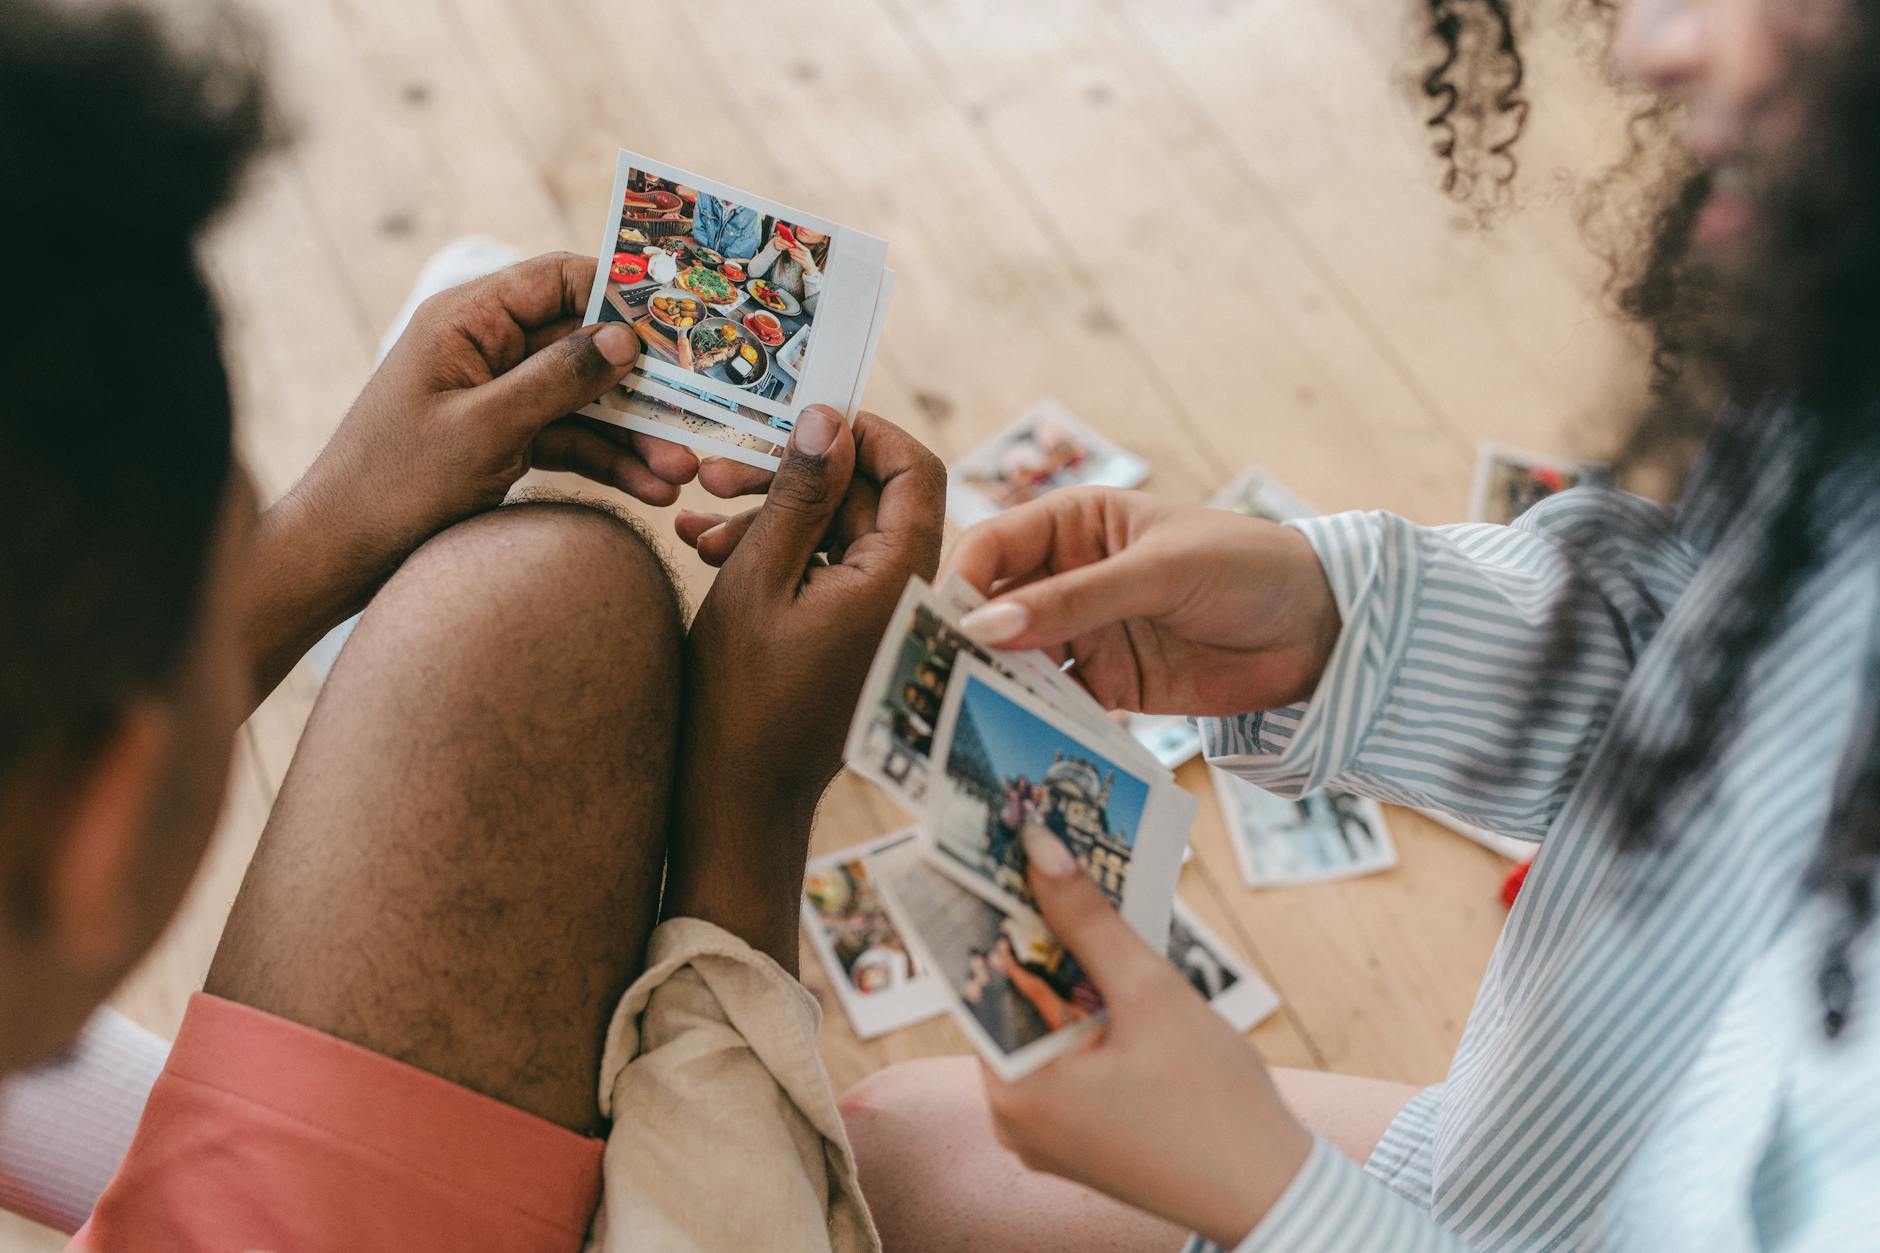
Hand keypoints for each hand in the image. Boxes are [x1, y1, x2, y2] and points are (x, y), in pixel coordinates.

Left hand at [286, 252, 703, 585]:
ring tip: (682, 475)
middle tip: (698, 414)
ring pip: (586, 402)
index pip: (560, 279)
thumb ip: (557, 378)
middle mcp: (486, 348)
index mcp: (467, 320)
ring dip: (635, 437)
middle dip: (642, 385)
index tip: (680, 323)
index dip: (622, 295)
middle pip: (584, 347)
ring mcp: (498, 397)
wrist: (341, 556)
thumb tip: (625, 337)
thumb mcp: (485, 428)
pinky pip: (572, 442)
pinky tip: (651, 491)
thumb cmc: (395, 484)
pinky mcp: (505, 442)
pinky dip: (609, 465)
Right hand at [661, 406, 945, 965]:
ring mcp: (884, 617)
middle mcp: (907, 594)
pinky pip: (828, 569)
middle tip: (715, 471)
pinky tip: (708, 550)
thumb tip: (828, 417)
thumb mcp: (758, 578)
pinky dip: (778, 555)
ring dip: (772, 516)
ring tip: (695, 524)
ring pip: (839, 531)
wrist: (738, 797)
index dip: (860, 432)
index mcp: (901, 579)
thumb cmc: (739, 697)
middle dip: (793, 476)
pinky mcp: (858, 633)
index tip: (794, 422)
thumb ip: (799, 493)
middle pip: (869, 496)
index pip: (915, 468)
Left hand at [786, 244, 818, 273]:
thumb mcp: (806, 253)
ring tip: (789, 252)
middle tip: (788, 248)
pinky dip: (793, 257)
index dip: (796, 242)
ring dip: (792, 252)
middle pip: (797, 249)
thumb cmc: (807, 260)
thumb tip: (795, 245)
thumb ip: (801, 249)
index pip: (800, 245)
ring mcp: (804, 258)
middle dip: (792, 248)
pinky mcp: (802, 262)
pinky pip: (796, 258)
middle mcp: (806, 253)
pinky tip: (791, 256)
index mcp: (807, 250)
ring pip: (796, 254)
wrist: (811, 267)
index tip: (791, 240)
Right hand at [941, 489, 1341, 715]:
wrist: (1322, 628)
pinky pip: (1058, 704)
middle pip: (996, 609)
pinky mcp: (1110, 685)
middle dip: (965, 644)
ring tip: (959, 724)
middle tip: (928, 685)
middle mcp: (1068, 576)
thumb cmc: (1246, 567)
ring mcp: (1087, 634)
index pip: (993, 547)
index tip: (935, 628)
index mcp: (1073, 523)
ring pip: (1019, 661)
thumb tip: (987, 627)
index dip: (960, 584)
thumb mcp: (1159, 573)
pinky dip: (1036, 721)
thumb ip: (1075, 602)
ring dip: (993, 688)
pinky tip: (1014, 742)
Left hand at [981, 827, 1312, 1247]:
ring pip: (1041, 1029)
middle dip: (1039, 939)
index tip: (1002, 857)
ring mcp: (1041, 1135)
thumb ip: (1089, 921)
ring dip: (1067, 977)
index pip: (983, 980)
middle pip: (1013, 1003)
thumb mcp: (1151, 994)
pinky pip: (1063, 1061)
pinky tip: (1115, 978)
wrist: (1272, 1195)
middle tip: (1052, 867)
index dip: (993, 914)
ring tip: (1089, 911)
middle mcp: (1011, 1118)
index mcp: (1015, 1090)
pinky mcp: (1073, 1140)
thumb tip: (1040, 848)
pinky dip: (1084, 1020)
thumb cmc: (1217, 1104)